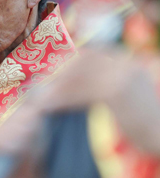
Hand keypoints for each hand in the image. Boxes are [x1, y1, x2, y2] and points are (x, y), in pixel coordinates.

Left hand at [23, 48, 159, 155]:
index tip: (45, 75)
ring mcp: (123, 74)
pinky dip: (62, 98)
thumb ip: (98, 84)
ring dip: (55, 87)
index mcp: (124, 61)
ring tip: (38, 99)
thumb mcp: (121, 97)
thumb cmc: (140, 123)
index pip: (88, 54)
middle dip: (57, 74)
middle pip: (82, 61)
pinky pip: (82, 91)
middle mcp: (125, 63)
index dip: (64, 63)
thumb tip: (65, 83)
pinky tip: (49, 106)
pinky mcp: (118, 91)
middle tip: (37, 87)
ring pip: (79, 76)